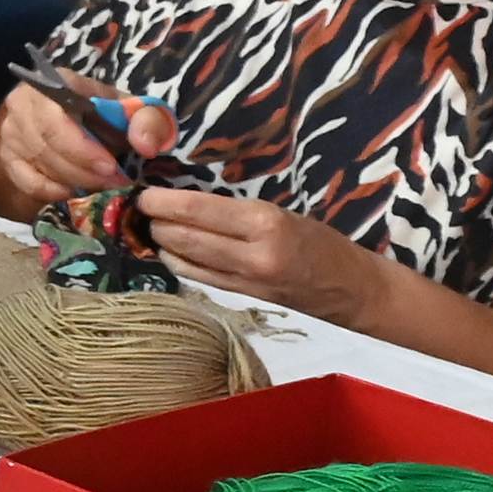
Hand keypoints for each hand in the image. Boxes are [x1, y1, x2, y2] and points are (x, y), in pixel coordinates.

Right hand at [0, 81, 173, 212]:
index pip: (55, 119)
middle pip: (44, 146)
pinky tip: (72, 192)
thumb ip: (150, 122)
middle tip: (113, 183)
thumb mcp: (142, 111)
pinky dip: (48, 190)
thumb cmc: (115, 114)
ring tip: (101, 187)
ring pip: (36, 164)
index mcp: (54, 83)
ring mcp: (11, 131)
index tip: (110, 168)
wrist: (97, 122)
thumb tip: (144, 145)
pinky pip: (23, 180)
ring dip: (71, 181)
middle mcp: (22, 103)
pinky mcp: (8, 156)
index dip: (80, 148)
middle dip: (81, 170)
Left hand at [137, 186, 391, 324]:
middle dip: (154, 222)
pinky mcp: (240, 298)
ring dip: (160, 243)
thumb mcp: (283, 212)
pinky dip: (176, 262)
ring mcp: (244, 281)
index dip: (162, 202)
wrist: (353, 289)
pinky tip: (168, 251)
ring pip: (184, 260)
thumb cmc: (320, 241)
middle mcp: (250, 254)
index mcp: (264, 223)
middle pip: (183, 236)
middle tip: (139, 208)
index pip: (198, 210)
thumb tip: (187, 199)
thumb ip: (237, 211)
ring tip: (148, 226)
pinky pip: (196, 278)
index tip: (141, 193)